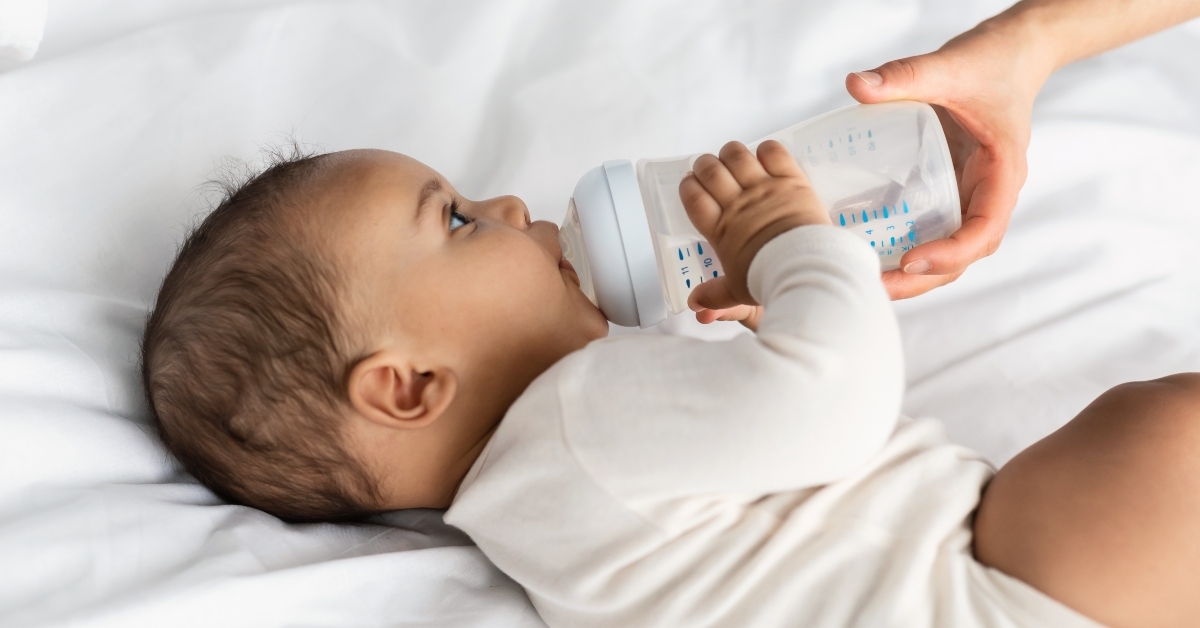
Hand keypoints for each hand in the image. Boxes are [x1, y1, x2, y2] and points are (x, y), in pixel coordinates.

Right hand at [679, 140, 829, 328]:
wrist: (807, 268)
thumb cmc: (769, 280)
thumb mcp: (737, 291)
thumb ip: (714, 295)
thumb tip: (694, 306)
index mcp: (720, 229)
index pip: (693, 197)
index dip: (688, 186)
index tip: (690, 184)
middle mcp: (737, 204)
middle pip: (710, 171)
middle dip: (704, 165)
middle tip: (708, 169)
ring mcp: (764, 188)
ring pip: (737, 155)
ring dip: (731, 153)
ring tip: (732, 158)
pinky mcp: (791, 180)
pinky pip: (773, 151)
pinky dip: (765, 149)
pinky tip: (764, 158)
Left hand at [845, 18, 1054, 298]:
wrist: (1013, 52)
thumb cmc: (992, 60)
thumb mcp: (950, 65)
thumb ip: (906, 74)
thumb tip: (856, 85)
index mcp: (1001, 173)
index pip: (984, 229)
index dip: (951, 253)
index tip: (911, 261)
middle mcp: (988, 193)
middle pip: (962, 255)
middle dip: (921, 278)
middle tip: (874, 286)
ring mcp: (970, 196)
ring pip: (947, 250)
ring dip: (912, 274)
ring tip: (865, 280)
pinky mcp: (950, 190)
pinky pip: (931, 228)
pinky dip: (903, 246)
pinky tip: (864, 250)